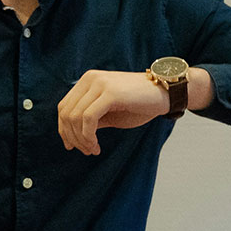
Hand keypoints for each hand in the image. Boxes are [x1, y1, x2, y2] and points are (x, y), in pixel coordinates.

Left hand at [58, 70, 172, 154]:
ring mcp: (99, 84)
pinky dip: (88, 136)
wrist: (166, 94)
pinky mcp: (110, 93)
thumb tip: (71, 136)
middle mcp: (90, 79)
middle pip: (66, 113)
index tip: (72, 146)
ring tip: (93, 150)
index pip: (64, 107)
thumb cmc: (140, 104)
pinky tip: (96, 146)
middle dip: (72, 137)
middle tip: (86, 151)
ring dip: (81, 139)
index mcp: (88, 80)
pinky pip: (88, 119)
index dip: (63, 129)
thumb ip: (90, 119)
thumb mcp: (110, 113)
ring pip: (74, 117)